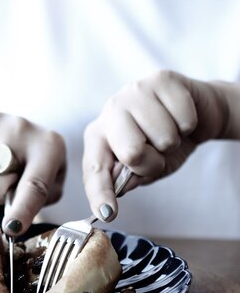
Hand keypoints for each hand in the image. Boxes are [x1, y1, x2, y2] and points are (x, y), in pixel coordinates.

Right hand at [0, 112, 65, 234]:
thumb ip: (37, 201)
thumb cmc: (36, 169)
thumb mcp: (49, 185)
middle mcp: (23, 128)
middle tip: (7, 185)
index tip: (12, 228)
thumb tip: (13, 221)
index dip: (23, 209)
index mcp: (50, 146)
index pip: (34, 185)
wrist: (11, 136)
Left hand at [83, 70, 228, 221]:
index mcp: (99, 137)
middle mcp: (110, 111)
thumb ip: (129, 179)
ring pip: (164, 137)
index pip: (96, 169)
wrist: (197, 114)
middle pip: (131, 152)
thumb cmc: (165, 145)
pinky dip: (188, 125)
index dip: (101, 193)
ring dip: (174, 143)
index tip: (108, 213)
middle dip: (153, 162)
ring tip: (170, 133)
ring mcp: (134, 92)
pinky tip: (181, 118)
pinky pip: (184, 119)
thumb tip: (117, 190)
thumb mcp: (146, 169)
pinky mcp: (160, 79)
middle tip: (158, 154)